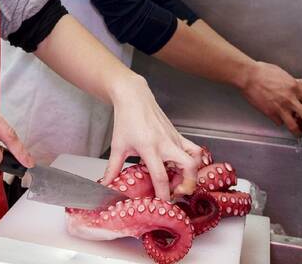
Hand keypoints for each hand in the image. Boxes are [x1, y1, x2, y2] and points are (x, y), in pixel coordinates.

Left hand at [102, 74, 203, 200]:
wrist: (134, 97)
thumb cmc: (126, 120)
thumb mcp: (117, 146)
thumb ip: (113, 169)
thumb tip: (106, 185)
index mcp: (149, 147)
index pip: (160, 176)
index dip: (163, 193)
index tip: (163, 204)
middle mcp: (166, 144)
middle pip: (188, 167)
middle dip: (187, 185)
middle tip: (176, 193)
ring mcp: (175, 139)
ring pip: (195, 158)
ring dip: (192, 174)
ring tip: (181, 182)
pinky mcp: (179, 135)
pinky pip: (194, 149)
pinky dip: (194, 160)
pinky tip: (184, 168)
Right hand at [239, 61, 301, 140]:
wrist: (248, 76)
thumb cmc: (264, 72)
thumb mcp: (284, 74)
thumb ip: (295, 83)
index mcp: (295, 88)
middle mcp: (290, 100)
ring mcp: (280, 108)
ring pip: (294, 126)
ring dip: (300, 132)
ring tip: (301, 134)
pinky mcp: (270, 114)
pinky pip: (279, 122)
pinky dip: (281, 122)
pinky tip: (280, 120)